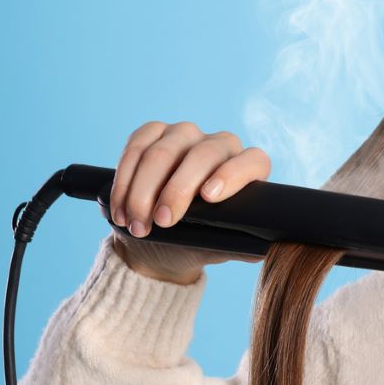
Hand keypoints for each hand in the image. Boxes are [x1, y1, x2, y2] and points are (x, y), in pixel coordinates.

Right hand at [108, 120, 271, 283]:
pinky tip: (121, 209)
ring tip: (137, 225)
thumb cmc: (197, 240)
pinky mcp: (152, 133)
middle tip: (162, 221)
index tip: (209, 197)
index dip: (232, 175)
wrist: (159, 239)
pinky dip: (124, 182)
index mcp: (248, 169)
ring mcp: (186, 135)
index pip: (253, 161)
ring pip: (163, 153)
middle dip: (177, 190)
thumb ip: (237, 246)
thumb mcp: (216, 247)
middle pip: (203, 155)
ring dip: (143, 192)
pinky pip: (136, 148)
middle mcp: (221, 145)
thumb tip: (262, 251)